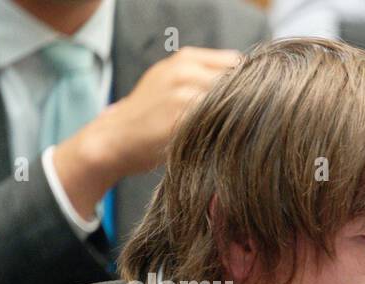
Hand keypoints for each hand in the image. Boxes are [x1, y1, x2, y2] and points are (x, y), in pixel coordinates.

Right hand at [53, 47, 241, 214]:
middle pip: (239, 84)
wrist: (116, 137)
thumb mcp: (172, 80)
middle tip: (242, 123)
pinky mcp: (183, 120)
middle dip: (246, 102)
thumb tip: (248, 81)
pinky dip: (227, 133)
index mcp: (187, 58)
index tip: (247, 102)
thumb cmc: (151, 113)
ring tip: (231, 134)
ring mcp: (184, 95)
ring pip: (233, 104)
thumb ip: (204, 75)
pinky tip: (221, 143)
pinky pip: (220, 124)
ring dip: (239, 119)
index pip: (237, 64)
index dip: (246, 85)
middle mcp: (186, 71)